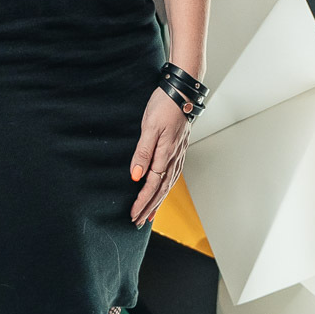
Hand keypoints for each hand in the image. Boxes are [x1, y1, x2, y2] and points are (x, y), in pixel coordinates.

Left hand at [129, 87, 189, 226]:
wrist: (182, 90)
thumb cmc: (164, 105)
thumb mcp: (148, 126)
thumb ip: (142, 152)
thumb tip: (136, 176)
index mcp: (166, 153)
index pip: (152, 185)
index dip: (142, 201)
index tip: (132, 214)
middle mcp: (174, 157)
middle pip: (161, 189)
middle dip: (149, 207)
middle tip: (138, 222)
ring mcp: (178, 154)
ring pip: (168, 184)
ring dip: (158, 201)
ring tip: (149, 214)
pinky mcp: (179, 149)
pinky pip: (173, 175)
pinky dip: (166, 188)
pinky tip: (162, 191)